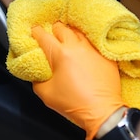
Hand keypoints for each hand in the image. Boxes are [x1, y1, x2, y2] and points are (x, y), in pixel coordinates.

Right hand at [32, 22, 124, 139]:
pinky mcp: (105, 55)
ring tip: (68, 41)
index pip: (44, 35)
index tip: (34, 32)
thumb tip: (38, 72)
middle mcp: (77, 47)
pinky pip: (93, 42)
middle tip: (51, 36)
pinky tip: (84, 50)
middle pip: (62, 28)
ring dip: (71, 34)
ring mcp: (93, 49)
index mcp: (60, 54)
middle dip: (54, 30)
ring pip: (78, 32)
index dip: (36, 32)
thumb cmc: (74, 103)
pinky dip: (86, 43)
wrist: (101, 111)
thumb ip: (37, 79)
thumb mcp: (45, 94)